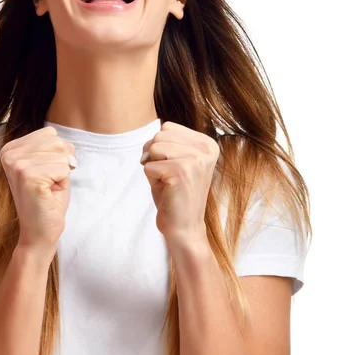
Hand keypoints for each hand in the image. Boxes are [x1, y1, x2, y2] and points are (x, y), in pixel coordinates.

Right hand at [0, 126, 76, 258]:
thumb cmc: (48, 198)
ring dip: (62, 174)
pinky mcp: (28, 176)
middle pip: (57, 142)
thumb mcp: (51, 164)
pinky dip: (63, 182)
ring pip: (62, 154)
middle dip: (62, 163)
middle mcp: (9, 153)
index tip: (46, 174)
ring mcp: (17, 164)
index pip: (50, 133)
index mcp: (11, 148)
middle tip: (49, 183)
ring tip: (48, 188)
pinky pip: (63, 167)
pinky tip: (48, 193)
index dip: (58, 154)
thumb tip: (64, 143)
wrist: (40, 232)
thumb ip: (55, 146)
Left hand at [140, 121, 218, 240]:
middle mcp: (205, 149)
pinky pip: (148, 166)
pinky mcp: (181, 171)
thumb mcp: (176, 159)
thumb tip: (154, 133)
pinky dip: (150, 179)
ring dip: (153, 167)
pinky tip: (166, 190)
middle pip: (158, 136)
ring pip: (152, 148)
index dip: (160, 147)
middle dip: (154, 156)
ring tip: (167, 182)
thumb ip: (168, 141)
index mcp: (207, 143)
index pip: (167, 127)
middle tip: (168, 177)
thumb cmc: (175, 193)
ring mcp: (195, 159)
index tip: (173, 166)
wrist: (184, 227)